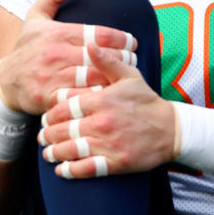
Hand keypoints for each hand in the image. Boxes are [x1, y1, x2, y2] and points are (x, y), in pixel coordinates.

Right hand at [0, 0, 138, 115]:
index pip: (98, 33)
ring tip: (125, 76)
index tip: (133, 42)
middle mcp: (55, 53)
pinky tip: (108, 95)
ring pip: (92, 77)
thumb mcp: (35, 17)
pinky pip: (79, 98)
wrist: (4, 81)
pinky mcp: (48, 97)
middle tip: (134, 59)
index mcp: (57, 33)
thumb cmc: (27, 48)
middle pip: (100, 56)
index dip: (121, 38)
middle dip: (123, 58)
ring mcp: (51, 76)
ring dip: (113, 77)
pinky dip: (95, 97)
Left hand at [37, 42, 176, 178]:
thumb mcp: (129, 76)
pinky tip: (61, 169)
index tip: (46, 118)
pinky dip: (70, 170)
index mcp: (102, 100)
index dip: (51, 114)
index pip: (66, 107)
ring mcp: (109, 144)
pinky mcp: (116, 163)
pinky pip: (86, 169)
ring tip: (48, 152)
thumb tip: (89, 43)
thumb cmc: (147, 101)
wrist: (170, 129)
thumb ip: (106, 61)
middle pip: (64, 130)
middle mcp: (103, 122)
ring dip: (55, 152)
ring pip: (71, 150)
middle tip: (43, 136)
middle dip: (49, 134)